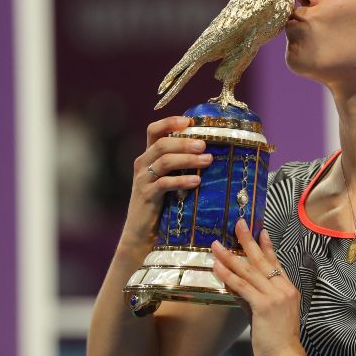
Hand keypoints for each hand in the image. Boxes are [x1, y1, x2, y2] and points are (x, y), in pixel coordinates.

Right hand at [122, 116, 211, 247]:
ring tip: (207, 161)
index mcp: (149, 156)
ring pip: (164, 161)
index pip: (154, 130)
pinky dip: (182, 180)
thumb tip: (213, 153)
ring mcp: (143, 180)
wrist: (142, 233)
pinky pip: (164, 183)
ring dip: (188, 159)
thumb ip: (183, 165)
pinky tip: (197, 181)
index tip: (190, 121)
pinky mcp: (146, 196)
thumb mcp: (171, 180)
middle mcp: (143, 164)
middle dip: (185, 142)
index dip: (170, 122)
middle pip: (162, 144)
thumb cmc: (163, 205)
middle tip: (205, 145)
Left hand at [211, 220, 305, 355]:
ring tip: (218, 244)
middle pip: (262, 260)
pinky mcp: (264, 305)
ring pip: (249, 271)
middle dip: (248, 240)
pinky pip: (242, 286)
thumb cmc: (279, 340)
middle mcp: (283, 289)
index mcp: (288, 290)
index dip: (266, 246)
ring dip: (230, 255)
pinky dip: (228, 275)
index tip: (260, 231)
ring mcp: (274, 296)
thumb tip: (237, 286)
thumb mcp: (269, 314)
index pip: (275, 263)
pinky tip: (218, 266)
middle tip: (239, 224)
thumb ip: (255, 297)